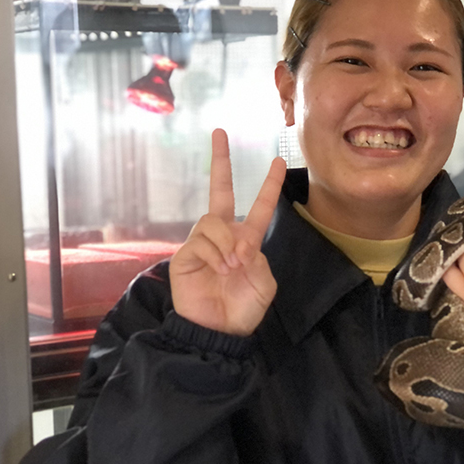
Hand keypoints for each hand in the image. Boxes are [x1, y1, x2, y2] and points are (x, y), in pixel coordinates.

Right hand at [170, 129, 286, 335]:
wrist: (221, 330)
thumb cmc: (244, 307)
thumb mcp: (264, 281)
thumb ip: (258, 256)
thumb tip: (237, 242)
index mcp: (246, 240)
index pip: (258, 207)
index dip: (269, 185)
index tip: (278, 161)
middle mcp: (223, 235)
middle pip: (219, 191)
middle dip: (221, 161)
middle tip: (219, 133)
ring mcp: (202, 243)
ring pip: (214, 221)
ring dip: (227, 243)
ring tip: (232, 267)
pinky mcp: (185, 254)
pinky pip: (202, 240)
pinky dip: (215, 253)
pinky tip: (218, 269)